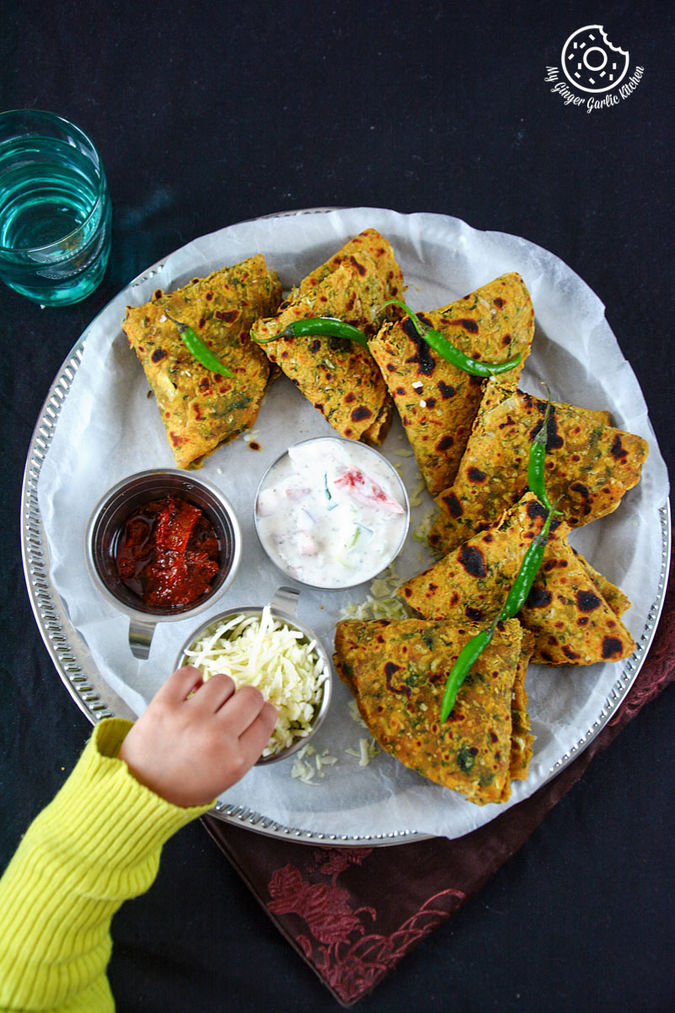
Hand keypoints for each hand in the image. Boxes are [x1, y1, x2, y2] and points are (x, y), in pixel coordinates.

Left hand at [118, 666, 277, 806]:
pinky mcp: (165, 704)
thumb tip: (258, 712)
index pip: (266, 718)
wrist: (140, 791)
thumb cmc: (183, 787)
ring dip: (219, 690)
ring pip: (223, 681)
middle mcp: (217, 736)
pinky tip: (192, 690)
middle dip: (246, 699)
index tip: (257, 710)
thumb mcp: (226, 777)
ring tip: (208, 702)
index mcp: (236, 759)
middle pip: (251, 696)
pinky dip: (193, 677)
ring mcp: (190, 717)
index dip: (264, 711)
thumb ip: (245, 746)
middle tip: (233, 706)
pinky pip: (189, 673)